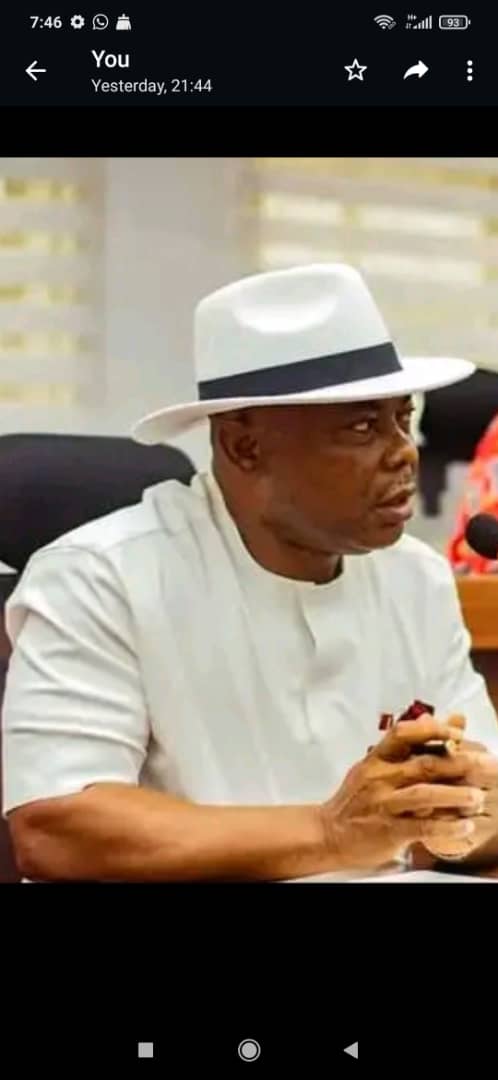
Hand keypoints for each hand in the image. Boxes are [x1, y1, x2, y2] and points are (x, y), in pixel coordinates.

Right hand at [319, 715, 482, 869]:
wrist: (328, 833)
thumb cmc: (358, 797)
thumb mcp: (378, 766)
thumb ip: (415, 746)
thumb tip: (452, 719)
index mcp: (376, 758)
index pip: (404, 734)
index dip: (433, 730)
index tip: (457, 732)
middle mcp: (379, 777)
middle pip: (424, 765)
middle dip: (459, 763)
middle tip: (486, 764)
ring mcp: (383, 804)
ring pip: (424, 795)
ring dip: (455, 795)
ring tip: (477, 797)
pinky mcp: (387, 831)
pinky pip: (421, 827)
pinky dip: (446, 826)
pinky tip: (464, 825)